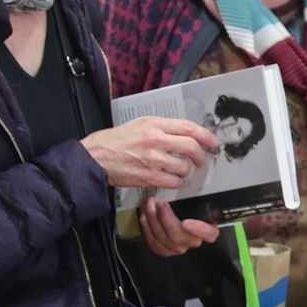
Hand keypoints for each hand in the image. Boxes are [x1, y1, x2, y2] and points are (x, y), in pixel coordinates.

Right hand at [82, 117, 215, 188]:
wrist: (94, 158)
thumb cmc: (115, 141)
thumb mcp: (139, 124)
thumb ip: (162, 128)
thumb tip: (185, 134)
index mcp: (154, 124)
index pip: (189, 127)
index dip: (206, 136)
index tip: (212, 143)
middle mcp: (155, 139)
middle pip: (191, 147)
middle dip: (200, 157)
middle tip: (200, 161)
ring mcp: (153, 159)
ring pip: (184, 167)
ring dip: (185, 172)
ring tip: (177, 171)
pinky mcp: (149, 177)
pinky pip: (173, 182)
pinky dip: (175, 183)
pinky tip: (169, 180)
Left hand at [138, 196, 218, 256]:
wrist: (175, 216)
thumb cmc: (189, 207)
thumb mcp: (195, 198)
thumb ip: (196, 195)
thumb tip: (195, 178)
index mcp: (207, 228)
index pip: (210, 234)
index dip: (199, 230)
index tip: (186, 223)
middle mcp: (193, 240)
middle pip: (178, 235)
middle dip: (164, 217)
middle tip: (159, 202)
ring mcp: (179, 247)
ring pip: (163, 238)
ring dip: (153, 219)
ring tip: (149, 204)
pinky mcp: (165, 250)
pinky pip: (154, 242)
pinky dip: (147, 228)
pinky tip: (145, 216)